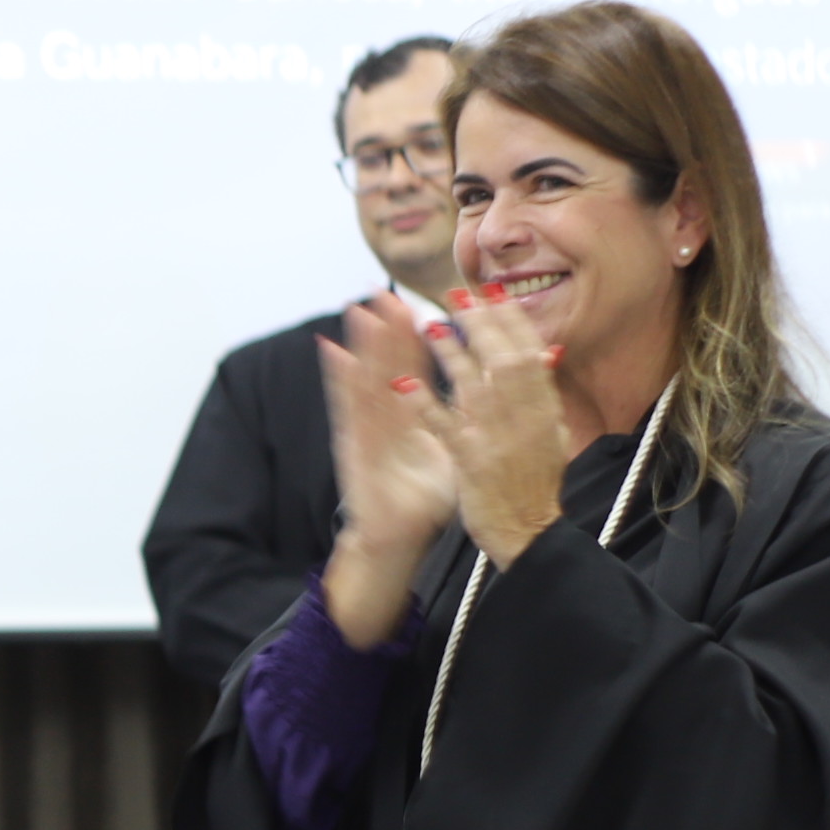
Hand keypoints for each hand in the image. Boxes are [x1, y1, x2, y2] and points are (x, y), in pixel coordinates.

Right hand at [315, 294, 455, 644]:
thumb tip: (496, 396)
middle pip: (388, 365)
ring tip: (360, 308)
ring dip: (363, 343)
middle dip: (387, 328)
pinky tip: (333, 351)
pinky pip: (348, 406)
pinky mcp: (354, 444)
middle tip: (383, 291)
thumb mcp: (454, 454)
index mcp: (413, 419)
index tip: (421, 304)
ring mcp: (367, 428)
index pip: (418, 369)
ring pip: (367, 377)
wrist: (396, 538)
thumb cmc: (423, 501)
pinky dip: (340, 378)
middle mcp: (387, 418)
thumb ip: (467, 423)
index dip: (419, 337)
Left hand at [425, 283, 574, 568]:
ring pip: (473, 386)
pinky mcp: (471, 460)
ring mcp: (497, 439)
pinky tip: (402, 381)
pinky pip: (443, 425)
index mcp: (546, 411)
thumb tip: (546, 352)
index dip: (510, 320)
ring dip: (450, 353)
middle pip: (503, 360)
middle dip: (480, 324)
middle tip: (456, 295)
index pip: (530, 354)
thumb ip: (546, 395)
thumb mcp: (553, 436)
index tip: (491, 291)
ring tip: (428, 324)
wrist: (529, 533)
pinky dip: (423, 402)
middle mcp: (525, 419)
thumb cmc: (536, 484)